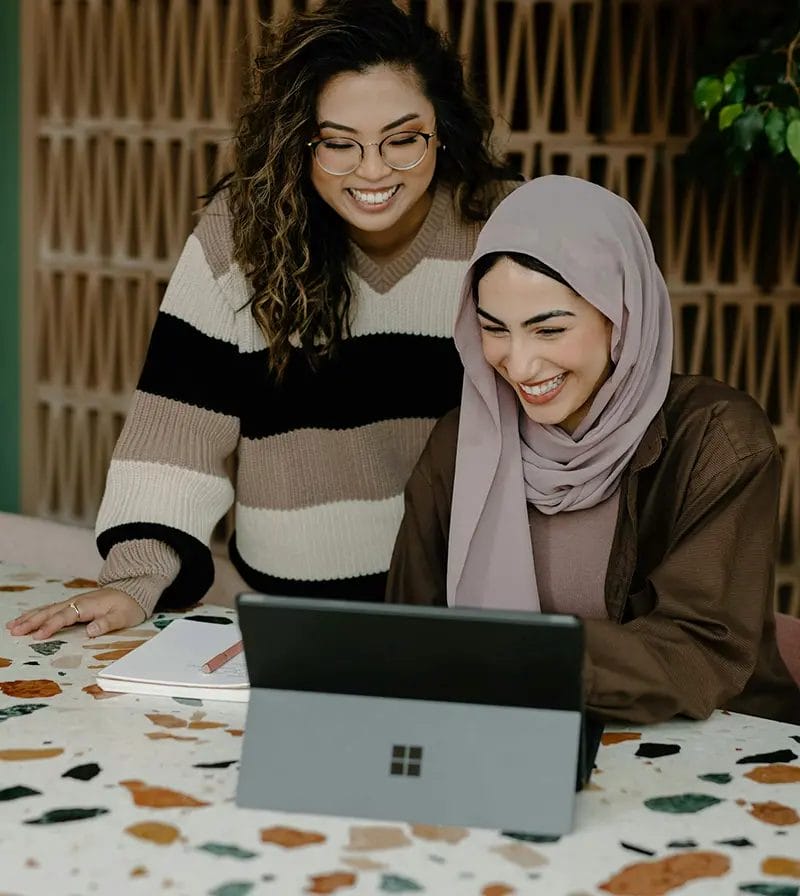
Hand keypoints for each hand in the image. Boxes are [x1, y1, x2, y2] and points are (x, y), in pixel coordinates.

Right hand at [5, 588, 147, 639]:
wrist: (133, 591)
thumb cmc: (129, 605)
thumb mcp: (123, 616)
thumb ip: (107, 623)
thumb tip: (91, 631)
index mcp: (87, 605)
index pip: (65, 616)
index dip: (51, 626)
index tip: (38, 635)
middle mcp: (77, 602)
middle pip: (51, 612)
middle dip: (32, 621)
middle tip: (14, 631)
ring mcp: (74, 602)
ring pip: (48, 609)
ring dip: (30, 617)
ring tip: (13, 626)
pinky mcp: (74, 605)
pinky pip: (52, 609)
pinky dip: (38, 614)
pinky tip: (27, 619)